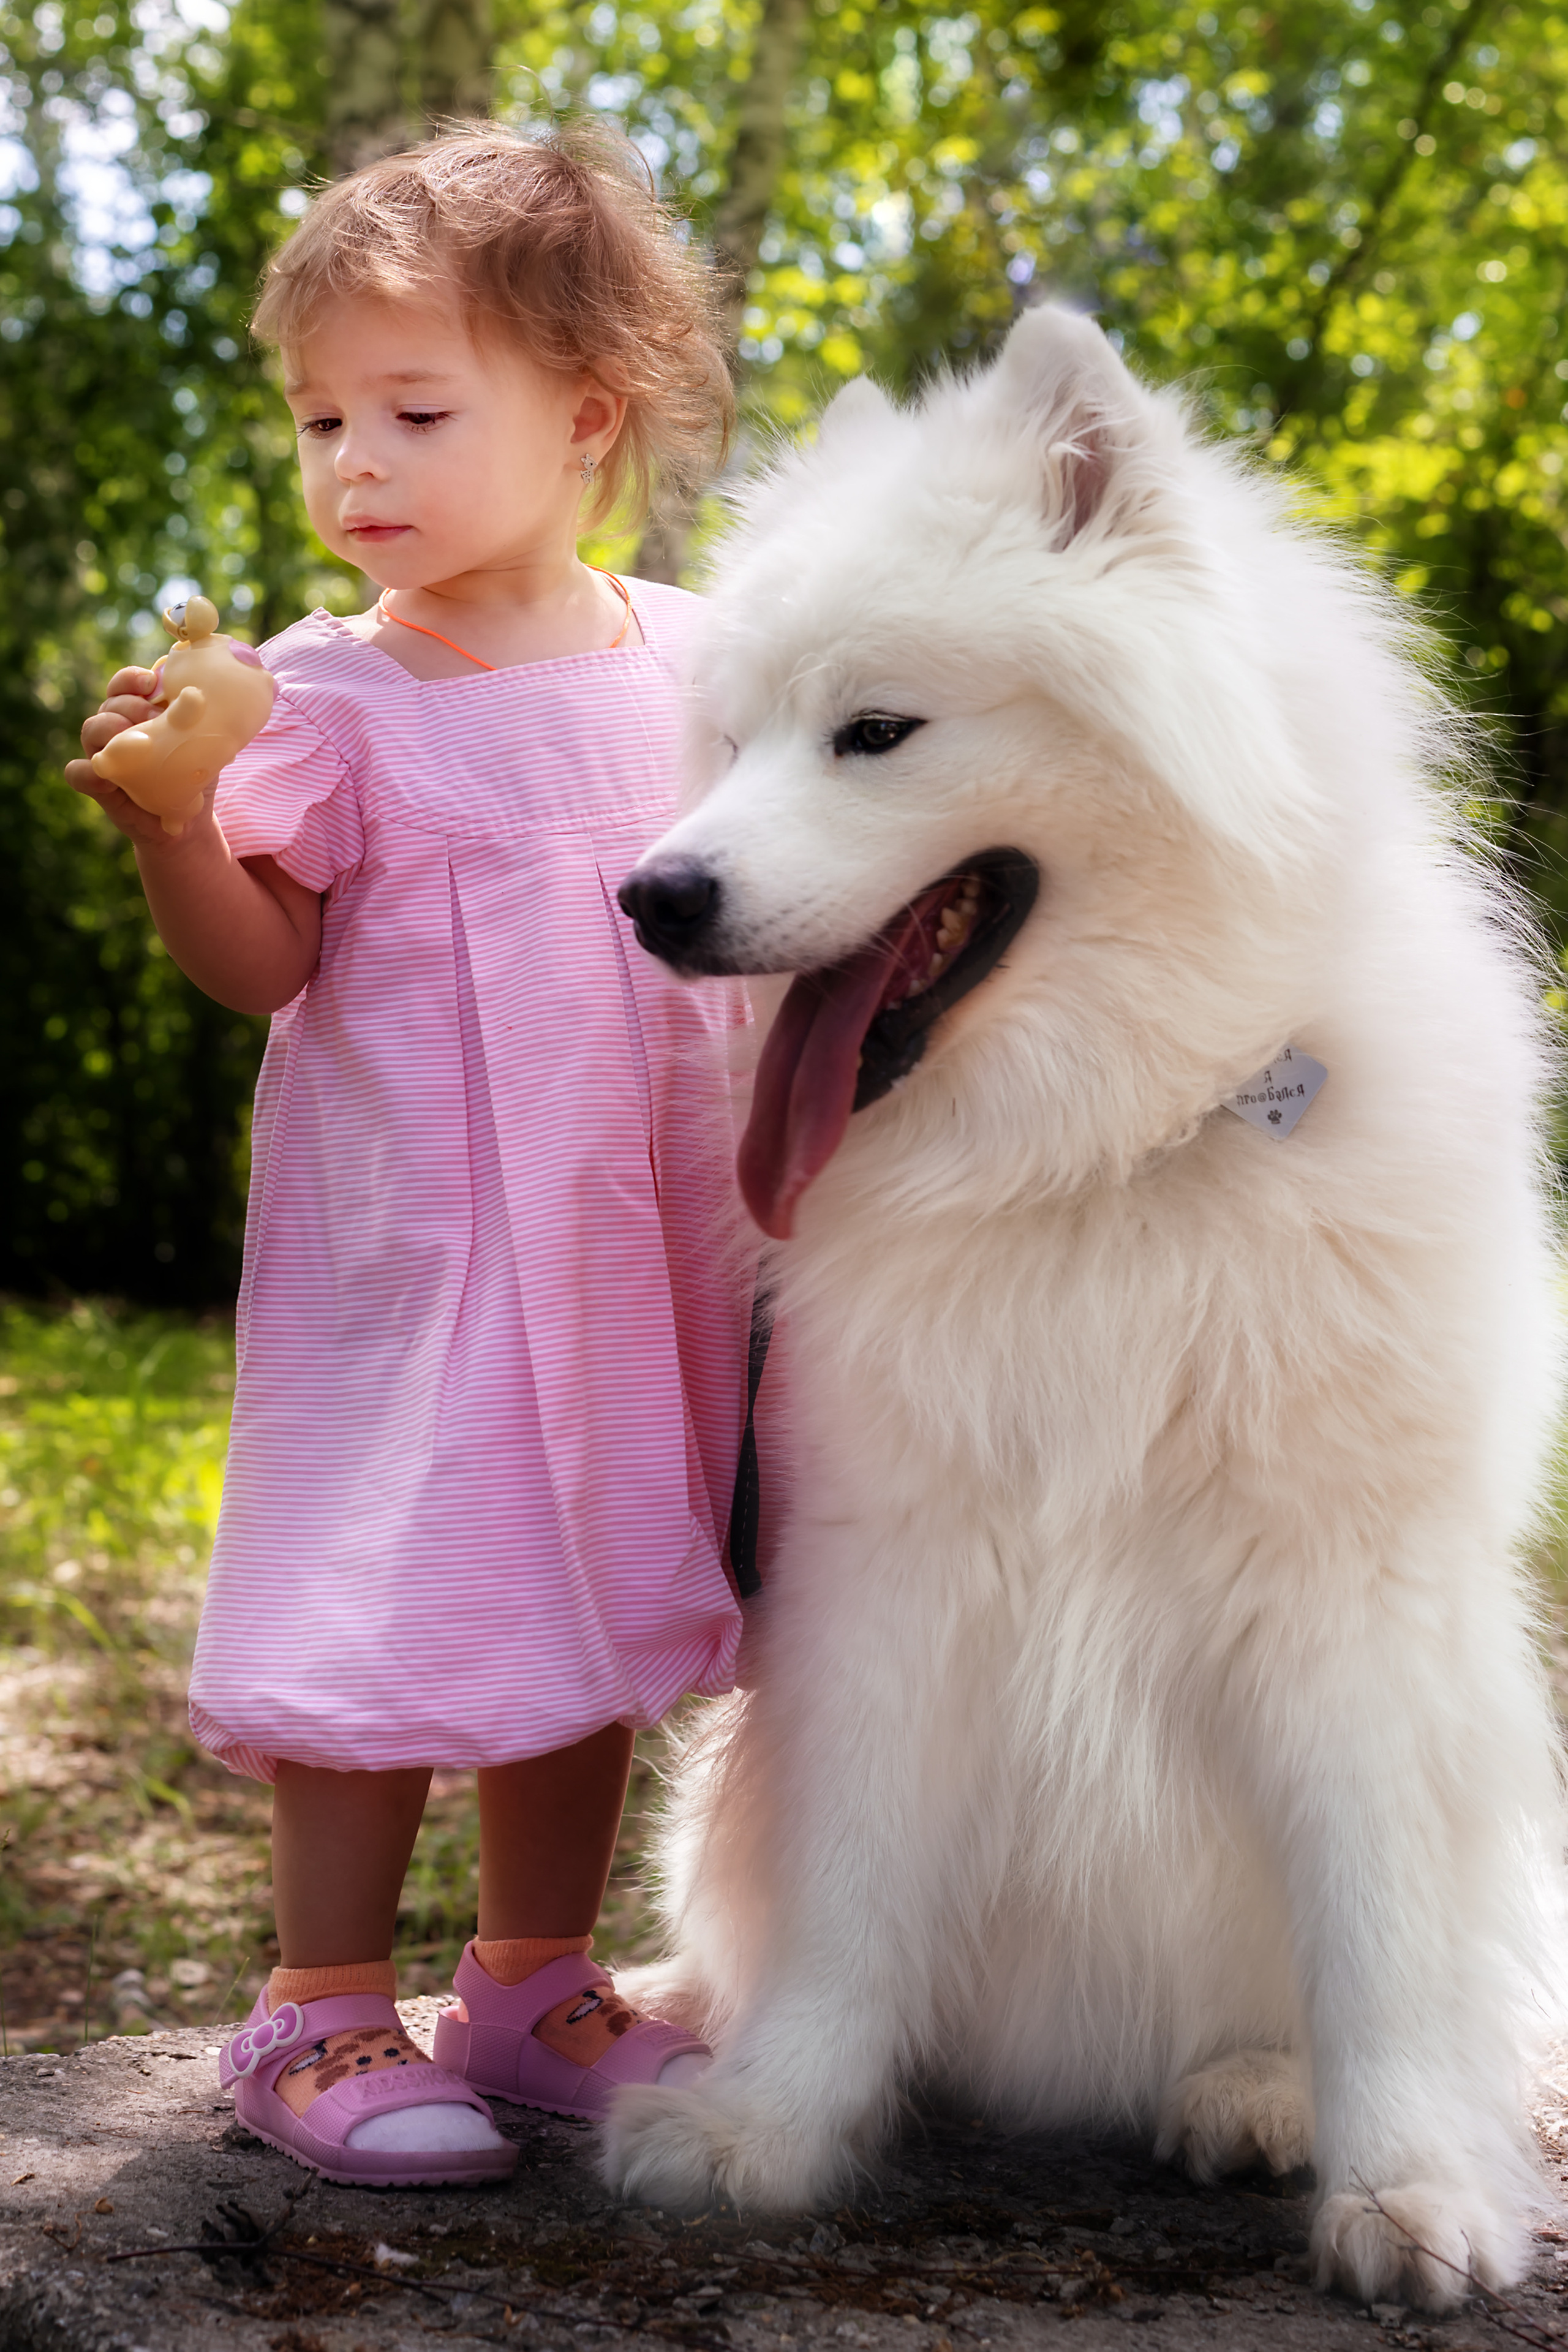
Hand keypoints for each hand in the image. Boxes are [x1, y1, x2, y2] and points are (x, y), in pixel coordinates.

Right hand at [65, 666, 215, 847]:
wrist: (189, 823)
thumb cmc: (194, 777)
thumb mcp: (205, 748)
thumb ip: (205, 726)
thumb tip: (217, 706)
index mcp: (139, 714)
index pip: (124, 686)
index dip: (131, 679)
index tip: (150, 683)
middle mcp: (117, 730)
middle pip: (110, 705)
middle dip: (131, 706)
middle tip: (155, 719)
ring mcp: (105, 755)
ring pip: (91, 729)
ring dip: (110, 729)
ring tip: (138, 742)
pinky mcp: (98, 785)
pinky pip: (76, 773)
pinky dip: (86, 771)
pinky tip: (104, 774)